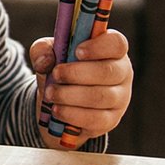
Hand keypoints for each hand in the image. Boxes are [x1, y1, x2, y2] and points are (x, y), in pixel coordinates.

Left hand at [29, 31, 132, 148]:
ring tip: (50, 93)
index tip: (77, 51)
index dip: (99, 47)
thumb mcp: (48, 54)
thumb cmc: (61, 69)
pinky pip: (95, 119)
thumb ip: (42, 49)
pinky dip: (72, 114)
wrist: (59, 100)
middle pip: (109, 71)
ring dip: (70, 95)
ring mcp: (120, 98)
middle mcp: (122, 73)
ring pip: (101, 97)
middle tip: (55, 74)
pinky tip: (57, 110)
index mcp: (111, 50)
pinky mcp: (111, 120)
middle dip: (77, 73)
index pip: (117, 44)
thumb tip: (45, 61)